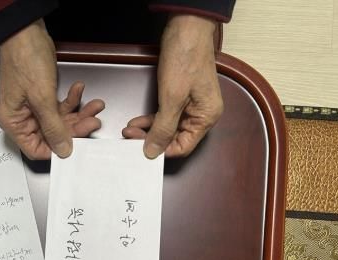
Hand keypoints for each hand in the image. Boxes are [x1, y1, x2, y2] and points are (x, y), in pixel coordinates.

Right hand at [0, 20, 103, 159]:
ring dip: (79, 113)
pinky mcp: (43, 96)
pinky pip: (61, 106)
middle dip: (75, 128)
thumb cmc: (25, 60)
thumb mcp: (42, 99)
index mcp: (14, 122)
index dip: (57, 149)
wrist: (26, 32)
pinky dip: (73, 100)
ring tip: (94, 105)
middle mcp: (22, 118)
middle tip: (92, 120)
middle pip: (52, 135)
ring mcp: (34, 107)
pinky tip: (79, 89)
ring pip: (60, 120)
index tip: (76, 145)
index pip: (36, 149)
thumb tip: (63, 150)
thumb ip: (54, 128)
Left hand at [123, 14, 222, 158]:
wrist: (186, 29)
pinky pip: (164, 116)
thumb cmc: (186, 58)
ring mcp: (190, 105)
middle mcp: (201, 114)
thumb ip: (163, 128)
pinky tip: (137, 121)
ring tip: (130, 128)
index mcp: (206, 117)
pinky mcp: (179, 97)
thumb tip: (153, 151)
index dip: (162, 150)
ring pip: (166, 128)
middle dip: (151, 139)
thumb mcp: (172, 98)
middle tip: (131, 137)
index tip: (142, 150)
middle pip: (174, 138)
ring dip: (148, 130)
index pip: (183, 147)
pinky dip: (150, 120)